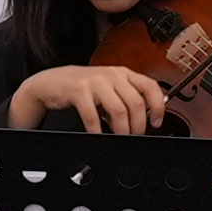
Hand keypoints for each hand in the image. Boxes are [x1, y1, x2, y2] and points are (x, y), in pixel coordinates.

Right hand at [8, 64, 170, 133]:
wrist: (53, 81)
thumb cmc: (83, 87)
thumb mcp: (109, 88)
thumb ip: (126, 98)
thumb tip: (144, 119)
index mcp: (123, 73)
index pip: (150, 86)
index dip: (158, 106)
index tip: (157, 122)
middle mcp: (112, 75)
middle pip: (136, 103)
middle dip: (138, 125)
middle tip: (135, 135)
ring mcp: (95, 81)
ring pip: (119, 110)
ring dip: (122, 129)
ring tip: (120, 137)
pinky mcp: (79, 90)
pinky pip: (93, 116)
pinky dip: (97, 131)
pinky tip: (98, 135)